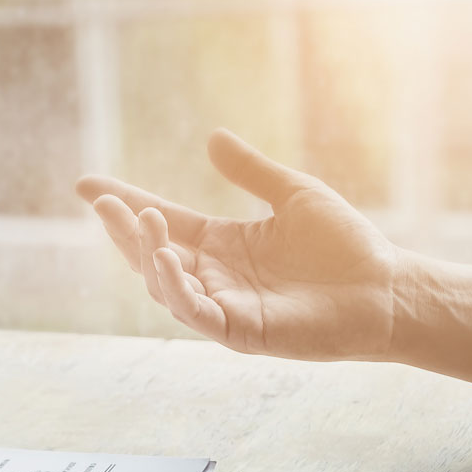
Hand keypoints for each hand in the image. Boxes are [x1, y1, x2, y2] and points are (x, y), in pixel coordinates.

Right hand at [75, 129, 400, 360]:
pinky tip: (168, 259)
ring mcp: (224, 307)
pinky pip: (196, 313)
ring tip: (143, 221)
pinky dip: (176, 289)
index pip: (163, 221)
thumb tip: (212, 139)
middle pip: (152, 253)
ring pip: (166, 286)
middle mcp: (214, 277)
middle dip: (123, 230)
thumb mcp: (293, 195)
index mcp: (221, 245)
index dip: (125, 204)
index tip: (87, 185)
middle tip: (102, 202)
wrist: (384, 290)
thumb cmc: (346, 248)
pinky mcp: (240, 331)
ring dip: (148, 255)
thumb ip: (252, 173)